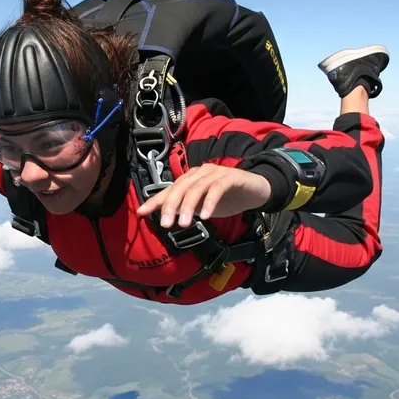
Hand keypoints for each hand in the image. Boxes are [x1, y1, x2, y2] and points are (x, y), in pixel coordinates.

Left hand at [136, 163, 271, 226]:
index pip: (169, 190)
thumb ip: (186, 209)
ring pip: (196, 188)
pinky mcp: (230, 177)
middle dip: (170, 206)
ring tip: (183, 224)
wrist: (256, 190)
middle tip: (166, 224)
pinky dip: (209, 202)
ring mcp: (215, 173)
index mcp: (190, 180)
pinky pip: (216, 189)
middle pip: (180, 188)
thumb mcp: (202, 207)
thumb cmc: (227, 198)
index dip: (155, 201)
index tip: (141, 213)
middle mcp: (199, 173)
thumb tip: (166, 219)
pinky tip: (206, 216)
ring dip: (188, 206)